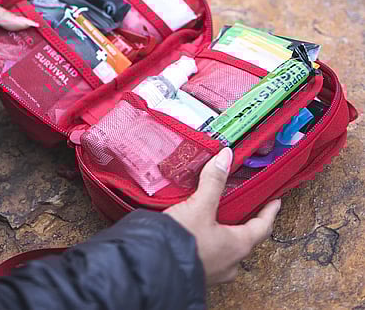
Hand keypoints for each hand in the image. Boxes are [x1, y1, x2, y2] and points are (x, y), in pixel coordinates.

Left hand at [0, 0, 37, 70]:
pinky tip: (11, 80)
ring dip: (12, 64)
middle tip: (42, 56)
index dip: (27, 29)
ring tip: (32, 69)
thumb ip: (4, 16)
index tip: (44, 36)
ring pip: (0, 59)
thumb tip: (31, 24)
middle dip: (23, 49)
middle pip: (10, 43)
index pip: (14, 23)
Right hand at [165, 148, 280, 284]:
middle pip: (245, 238)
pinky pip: (210, 252)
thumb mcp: (199, 206)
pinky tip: (197, 229)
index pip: (262, 226)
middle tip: (246, 206)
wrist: (151, 269)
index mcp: (237, 245)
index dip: (269, 212)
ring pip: (226, 247)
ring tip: (218, 214)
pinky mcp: (197, 270)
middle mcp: (230, 261)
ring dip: (225, 231)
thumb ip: (213, 181)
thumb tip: (225, 157)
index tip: (275, 202)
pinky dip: (209, 238)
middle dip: (245, 221)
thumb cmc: (181, 242)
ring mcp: (214, 270)